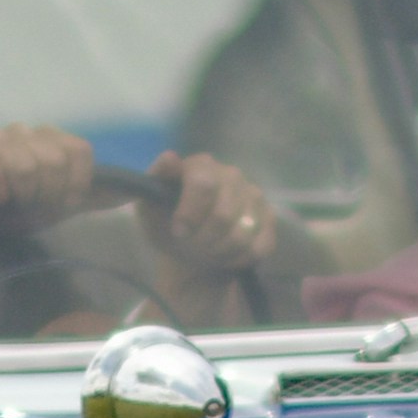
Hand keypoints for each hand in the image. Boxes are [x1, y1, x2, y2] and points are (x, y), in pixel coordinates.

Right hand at [0, 120, 94, 222]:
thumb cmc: (17, 212)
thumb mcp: (61, 204)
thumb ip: (94, 195)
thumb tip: (132, 192)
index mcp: (48, 138)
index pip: (78, 150)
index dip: (75, 184)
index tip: (61, 204)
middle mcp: (23, 131)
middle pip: (54, 161)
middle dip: (46, 196)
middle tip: (31, 207)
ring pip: (25, 167)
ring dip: (21, 198)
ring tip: (11, 204)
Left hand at [143, 150, 283, 280]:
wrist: (189, 246)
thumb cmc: (167, 223)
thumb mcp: (149, 205)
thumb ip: (157, 180)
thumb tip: (170, 157)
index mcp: (201, 166)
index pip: (203, 184)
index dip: (190, 213)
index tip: (179, 232)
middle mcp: (231, 175)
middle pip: (223, 215)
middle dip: (204, 240)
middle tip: (192, 248)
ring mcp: (253, 194)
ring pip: (241, 235)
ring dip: (220, 252)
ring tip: (207, 252)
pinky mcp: (268, 217)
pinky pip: (259, 246)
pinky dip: (238, 259)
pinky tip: (226, 256)